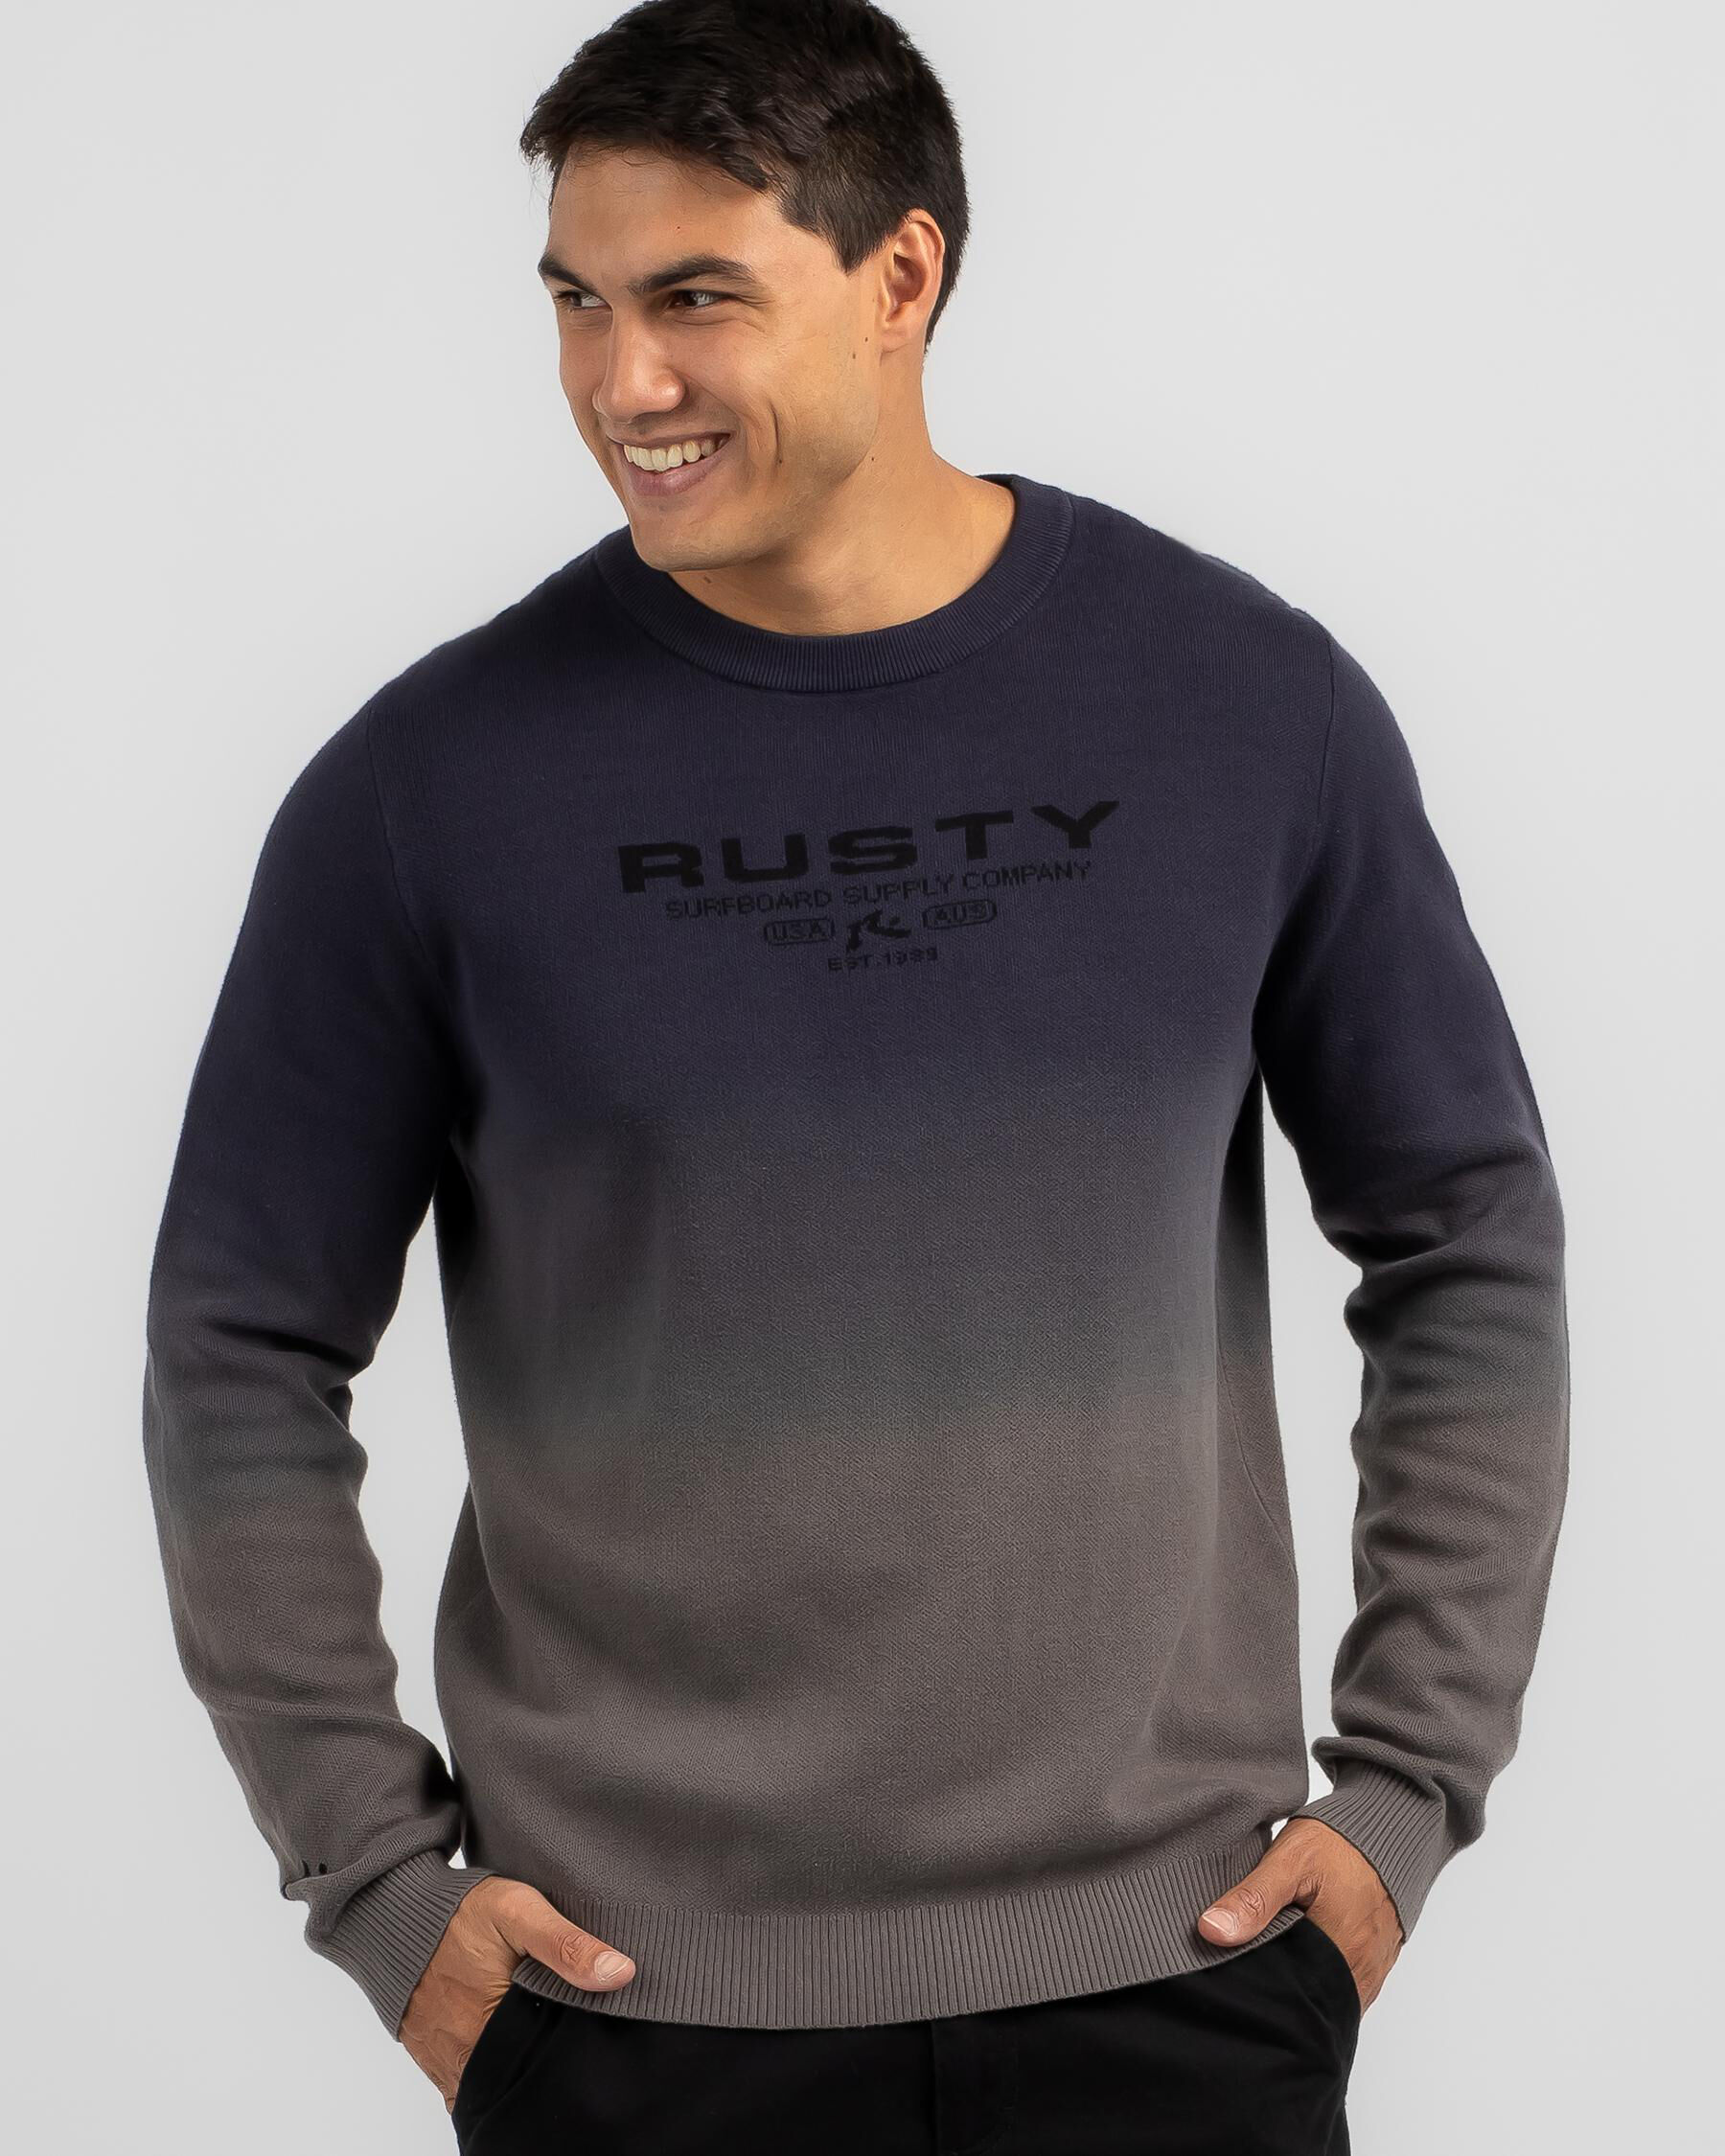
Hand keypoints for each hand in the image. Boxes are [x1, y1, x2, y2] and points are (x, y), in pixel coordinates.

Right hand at [400, 1875, 638, 2110]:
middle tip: (564, 2027)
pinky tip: (509, 2039)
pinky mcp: (433, 2058)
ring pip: (496, 2080)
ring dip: (519, 2062)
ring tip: (540, 2031)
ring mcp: (446, 2062)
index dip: (573, 2047)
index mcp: (491, 2027)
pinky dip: (492, 2066)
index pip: (547, 2059)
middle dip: (545, 2057)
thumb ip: (567, 1945)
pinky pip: (470, 2079)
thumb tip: (622, 1974)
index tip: (593, 2027)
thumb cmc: (458, 1912)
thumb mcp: (519, 1912)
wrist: (392, 1913)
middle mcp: (465, 2056)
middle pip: (522, 2074)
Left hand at [1196, 1817, 1402, 2013]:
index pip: (1288, 1993)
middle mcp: (1360, 1972)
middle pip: (1307, 1998)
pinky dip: (1319, 1975)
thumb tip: (1212, 1931)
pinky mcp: (1375, 1965)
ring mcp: (1371, 1971)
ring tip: (1274, 1954)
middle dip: (1277, 1986)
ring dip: (1300, 1981)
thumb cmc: (1342, 1842)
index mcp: (1340, 1953)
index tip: (1232, 1968)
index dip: (1257, 1983)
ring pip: (1324, 1995)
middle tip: (1250, 1960)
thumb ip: (1253, 1898)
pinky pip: (1342, 1986)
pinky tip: (1300, 1951)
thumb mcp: (1290, 1861)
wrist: (1390, 1829)